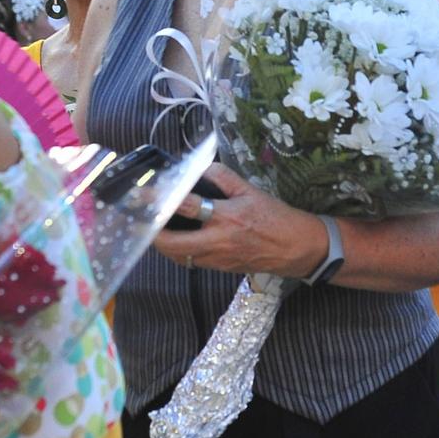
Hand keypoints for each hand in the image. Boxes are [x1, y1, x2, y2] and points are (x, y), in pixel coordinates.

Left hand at [151, 165, 325, 280]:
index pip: (185, 206)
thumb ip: (223, 177)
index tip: (142, 194)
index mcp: (226, 217)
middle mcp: (218, 241)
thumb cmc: (276, 217)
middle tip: (142, 220)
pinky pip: (191, 262)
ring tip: (156, 228)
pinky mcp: (220, 268)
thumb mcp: (251, 190)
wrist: (296, 248)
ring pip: (178, 256)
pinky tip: (177, 240)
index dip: (160, 199)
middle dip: (152, 234)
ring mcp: (218, 258)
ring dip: (163, 244)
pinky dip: (179, 251)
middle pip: (172, 244)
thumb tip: (201, 169)